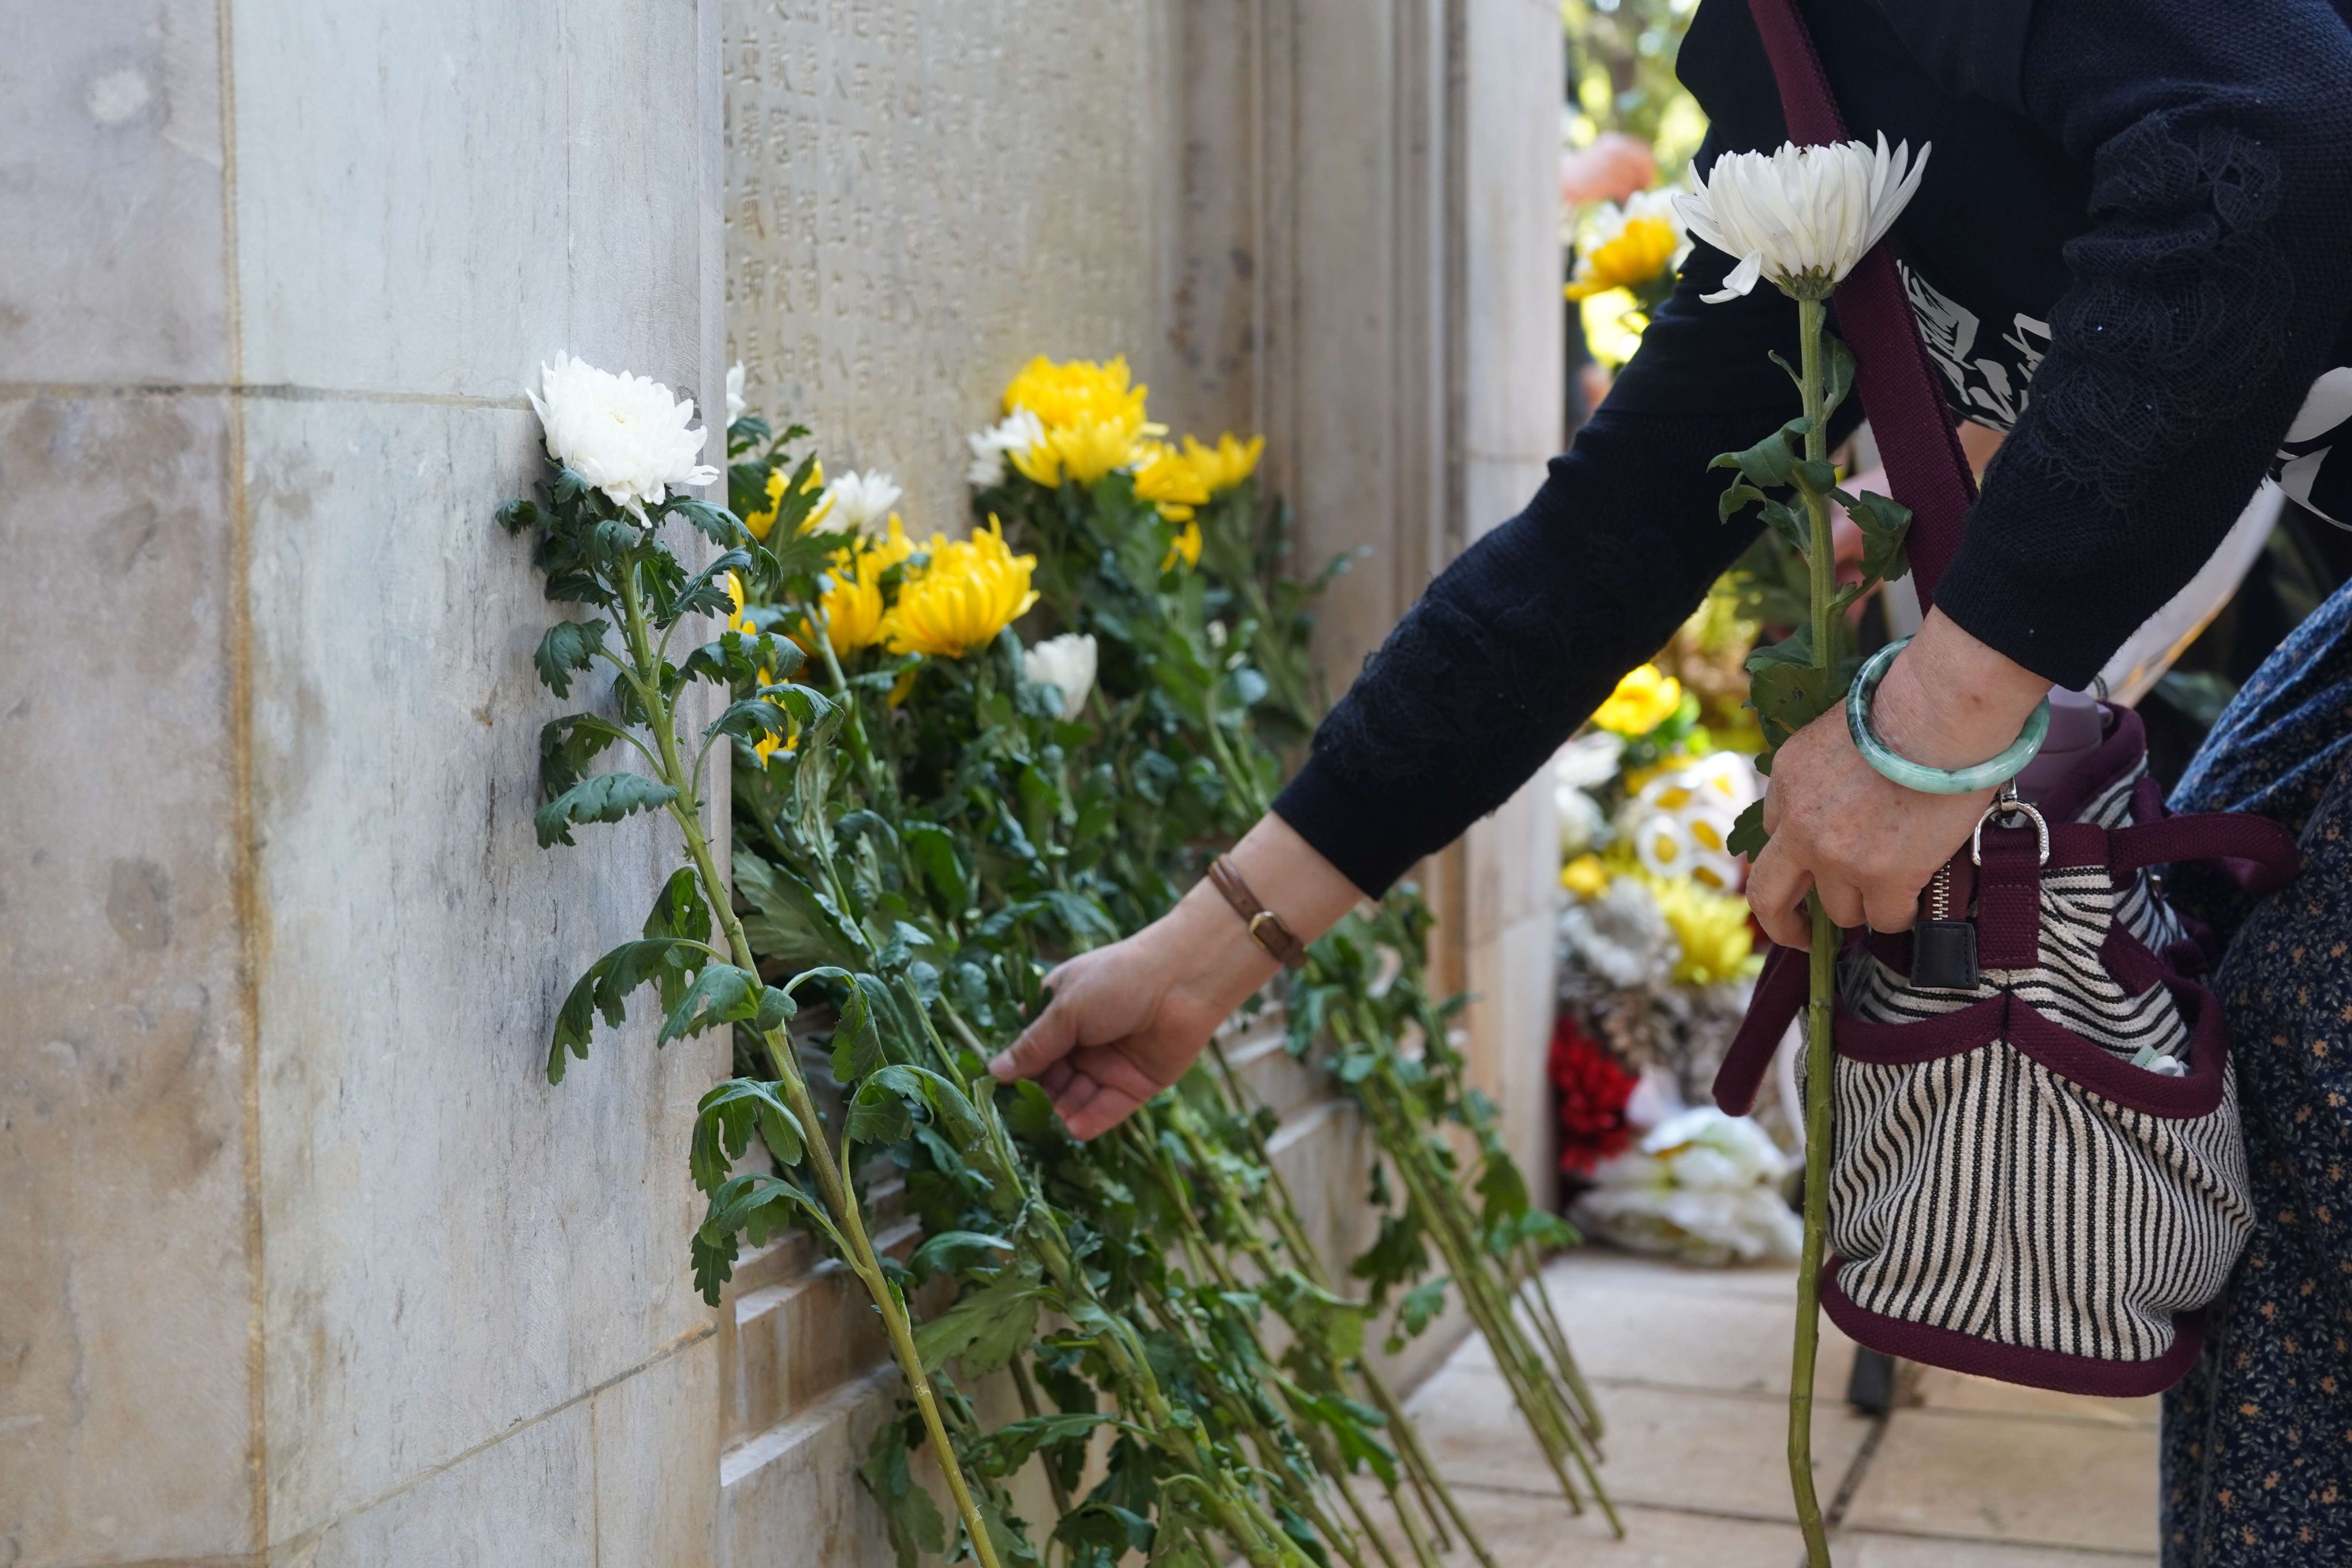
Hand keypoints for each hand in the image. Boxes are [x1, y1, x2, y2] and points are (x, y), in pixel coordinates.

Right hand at [989, 815, 1361, 1138]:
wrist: (1183, 982)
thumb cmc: (1117, 981)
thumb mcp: (1066, 1010)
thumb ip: (1033, 1046)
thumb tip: (994, 1072)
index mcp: (1061, 1013)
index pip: (1030, 1048)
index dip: (1017, 1067)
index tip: (997, 1089)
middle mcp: (1082, 1041)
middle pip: (1050, 1078)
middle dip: (1038, 1094)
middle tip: (1021, 1113)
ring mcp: (1108, 1065)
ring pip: (1075, 1098)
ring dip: (1062, 1110)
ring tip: (1049, 1122)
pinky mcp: (1135, 1086)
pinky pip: (1106, 1110)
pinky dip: (1090, 1121)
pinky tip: (1075, 1128)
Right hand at [1561, 132, 1657, 205]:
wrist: (1560, 178)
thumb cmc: (1582, 172)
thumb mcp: (1602, 157)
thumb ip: (1622, 160)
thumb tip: (1645, 173)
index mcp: (1614, 141)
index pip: (1644, 150)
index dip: (1649, 165)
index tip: (1649, 176)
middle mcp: (1614, 149)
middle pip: (1643, 163)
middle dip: (1646, 177)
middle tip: (1643, 187)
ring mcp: (1610, 164)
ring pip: (1635, 178)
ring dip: (1635, 188)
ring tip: (1628, 194)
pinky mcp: (1605, 180)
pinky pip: (1625, 189)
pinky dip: (1626, 195)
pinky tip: (1622, 198)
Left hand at [1745, 609, 2048, 946]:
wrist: (1938, 712)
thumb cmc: (1906, 707)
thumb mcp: (1836, 732)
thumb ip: (1824, 774)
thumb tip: (1843, 802)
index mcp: (1785, 780)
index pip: (1777, 833)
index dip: (1798, 854)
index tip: (1814, 867)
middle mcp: (1799, 826)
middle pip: (1768, 896)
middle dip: (1782, 924)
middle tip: (1802, 937)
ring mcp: (1836, 856)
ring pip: (1839, 911)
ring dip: (1864, 907)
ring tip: (1893, 893)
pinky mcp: (1881, 876)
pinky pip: (1885, 919)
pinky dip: (1901, 917)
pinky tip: (1916, 903)